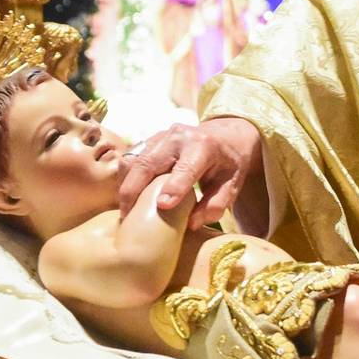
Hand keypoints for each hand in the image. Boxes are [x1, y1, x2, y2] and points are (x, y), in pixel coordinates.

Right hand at [117, 117, 261, 230]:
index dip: (173, 187)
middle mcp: (179, 137)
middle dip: (133, 191)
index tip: (162, 206)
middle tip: (128, 218)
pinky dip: (127, 178)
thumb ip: (216, 205)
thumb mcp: (232, 185)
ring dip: (126, 186)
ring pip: (134, 160)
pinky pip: (132, 158)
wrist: (226, 135)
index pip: (185, 169)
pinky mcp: (151, 139)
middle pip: (148, 163)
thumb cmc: (228, 164)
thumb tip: (191, 224)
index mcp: (203, 146)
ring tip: (125, 210)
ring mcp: (162, 136)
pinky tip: (129, 196)